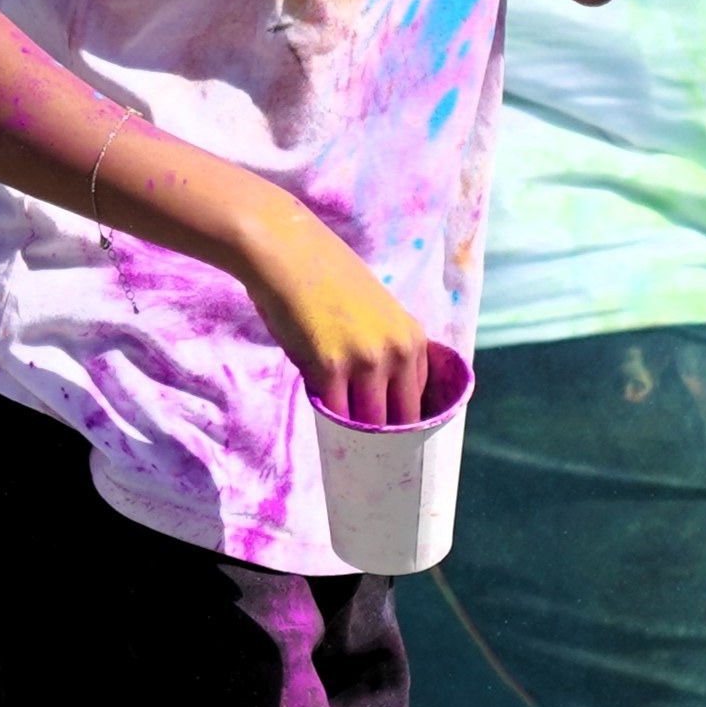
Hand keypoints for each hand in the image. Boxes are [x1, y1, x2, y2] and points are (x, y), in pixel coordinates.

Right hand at [230, 198, 441, 425]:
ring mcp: (363, 363)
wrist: (286, 252)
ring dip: (355, 435)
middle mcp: (396, 353)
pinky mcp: (327, 369)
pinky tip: (322, 420)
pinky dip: (327, 421)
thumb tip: (378, 394)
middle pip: (399, 419)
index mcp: (414, 339)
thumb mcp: (376, 312)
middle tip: (367, 453)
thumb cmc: (325, 278)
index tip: (388, 438)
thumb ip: (385, 349)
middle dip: (384, 439)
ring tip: (346, 445)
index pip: (419, 400)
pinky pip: (332, 413)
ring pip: (368, 423)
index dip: (403, 424)